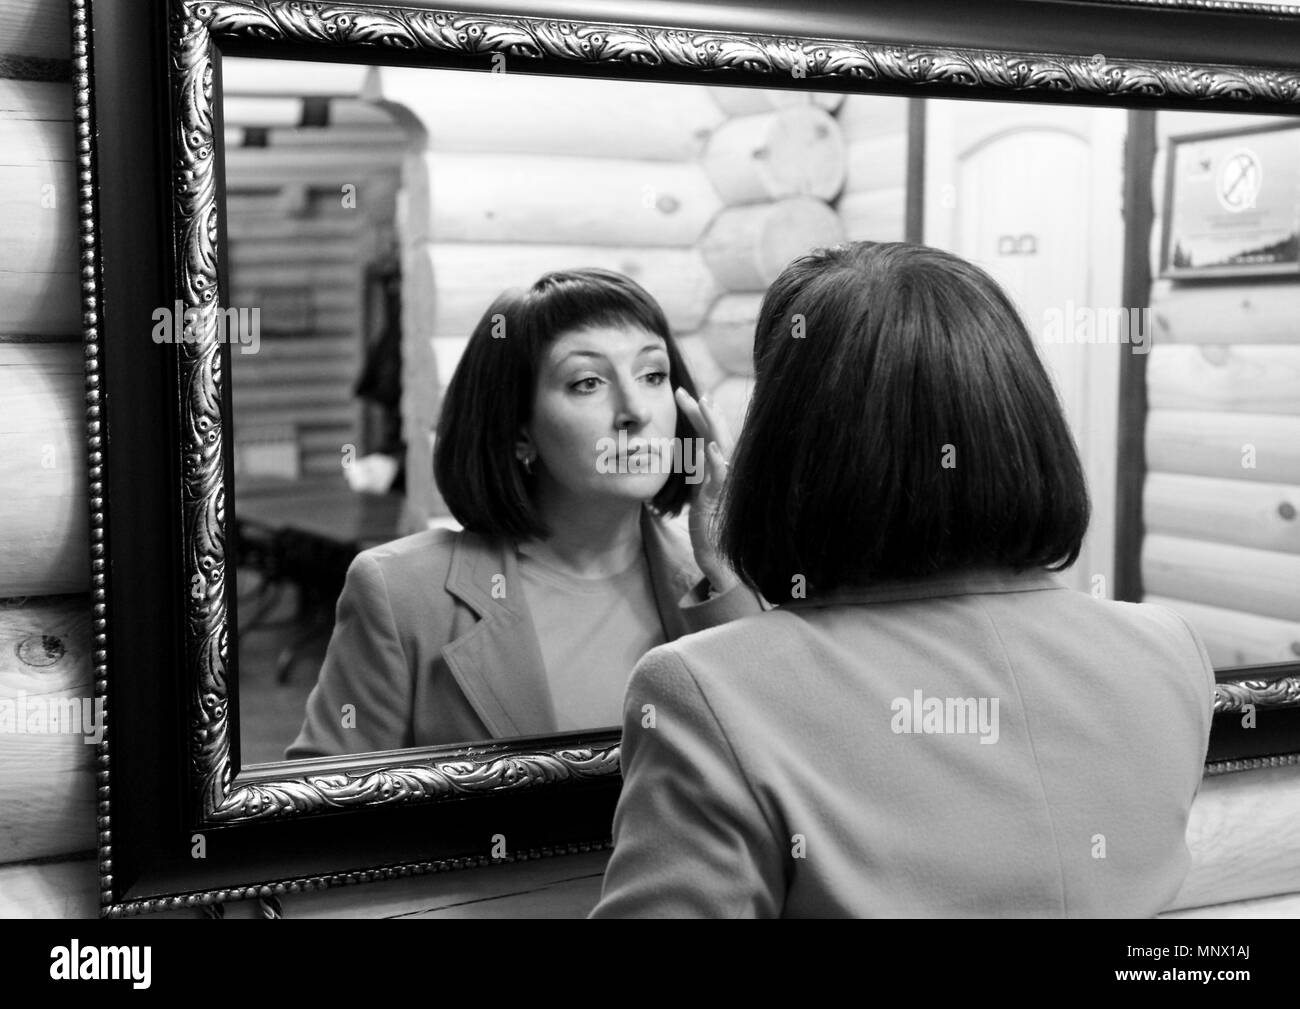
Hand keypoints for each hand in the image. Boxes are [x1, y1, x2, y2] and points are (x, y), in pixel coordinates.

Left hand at [674, 386, 739, 594]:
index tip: (681, 393)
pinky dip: (716, 460)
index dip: (696, 412)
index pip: (707, 432)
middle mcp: (725, 470)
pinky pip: (721, 477)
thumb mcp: (699, 487)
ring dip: (714, 426)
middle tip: (687, 392)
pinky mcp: (720, 498)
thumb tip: (690, 447)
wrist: (714, 551)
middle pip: (717, 433)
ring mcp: (725, 483)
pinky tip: (709, 446)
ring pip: (724, 448)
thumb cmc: (708, 521)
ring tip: (705, 405)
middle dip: (703, 411)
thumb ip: (698, 467)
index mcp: (717, 466)